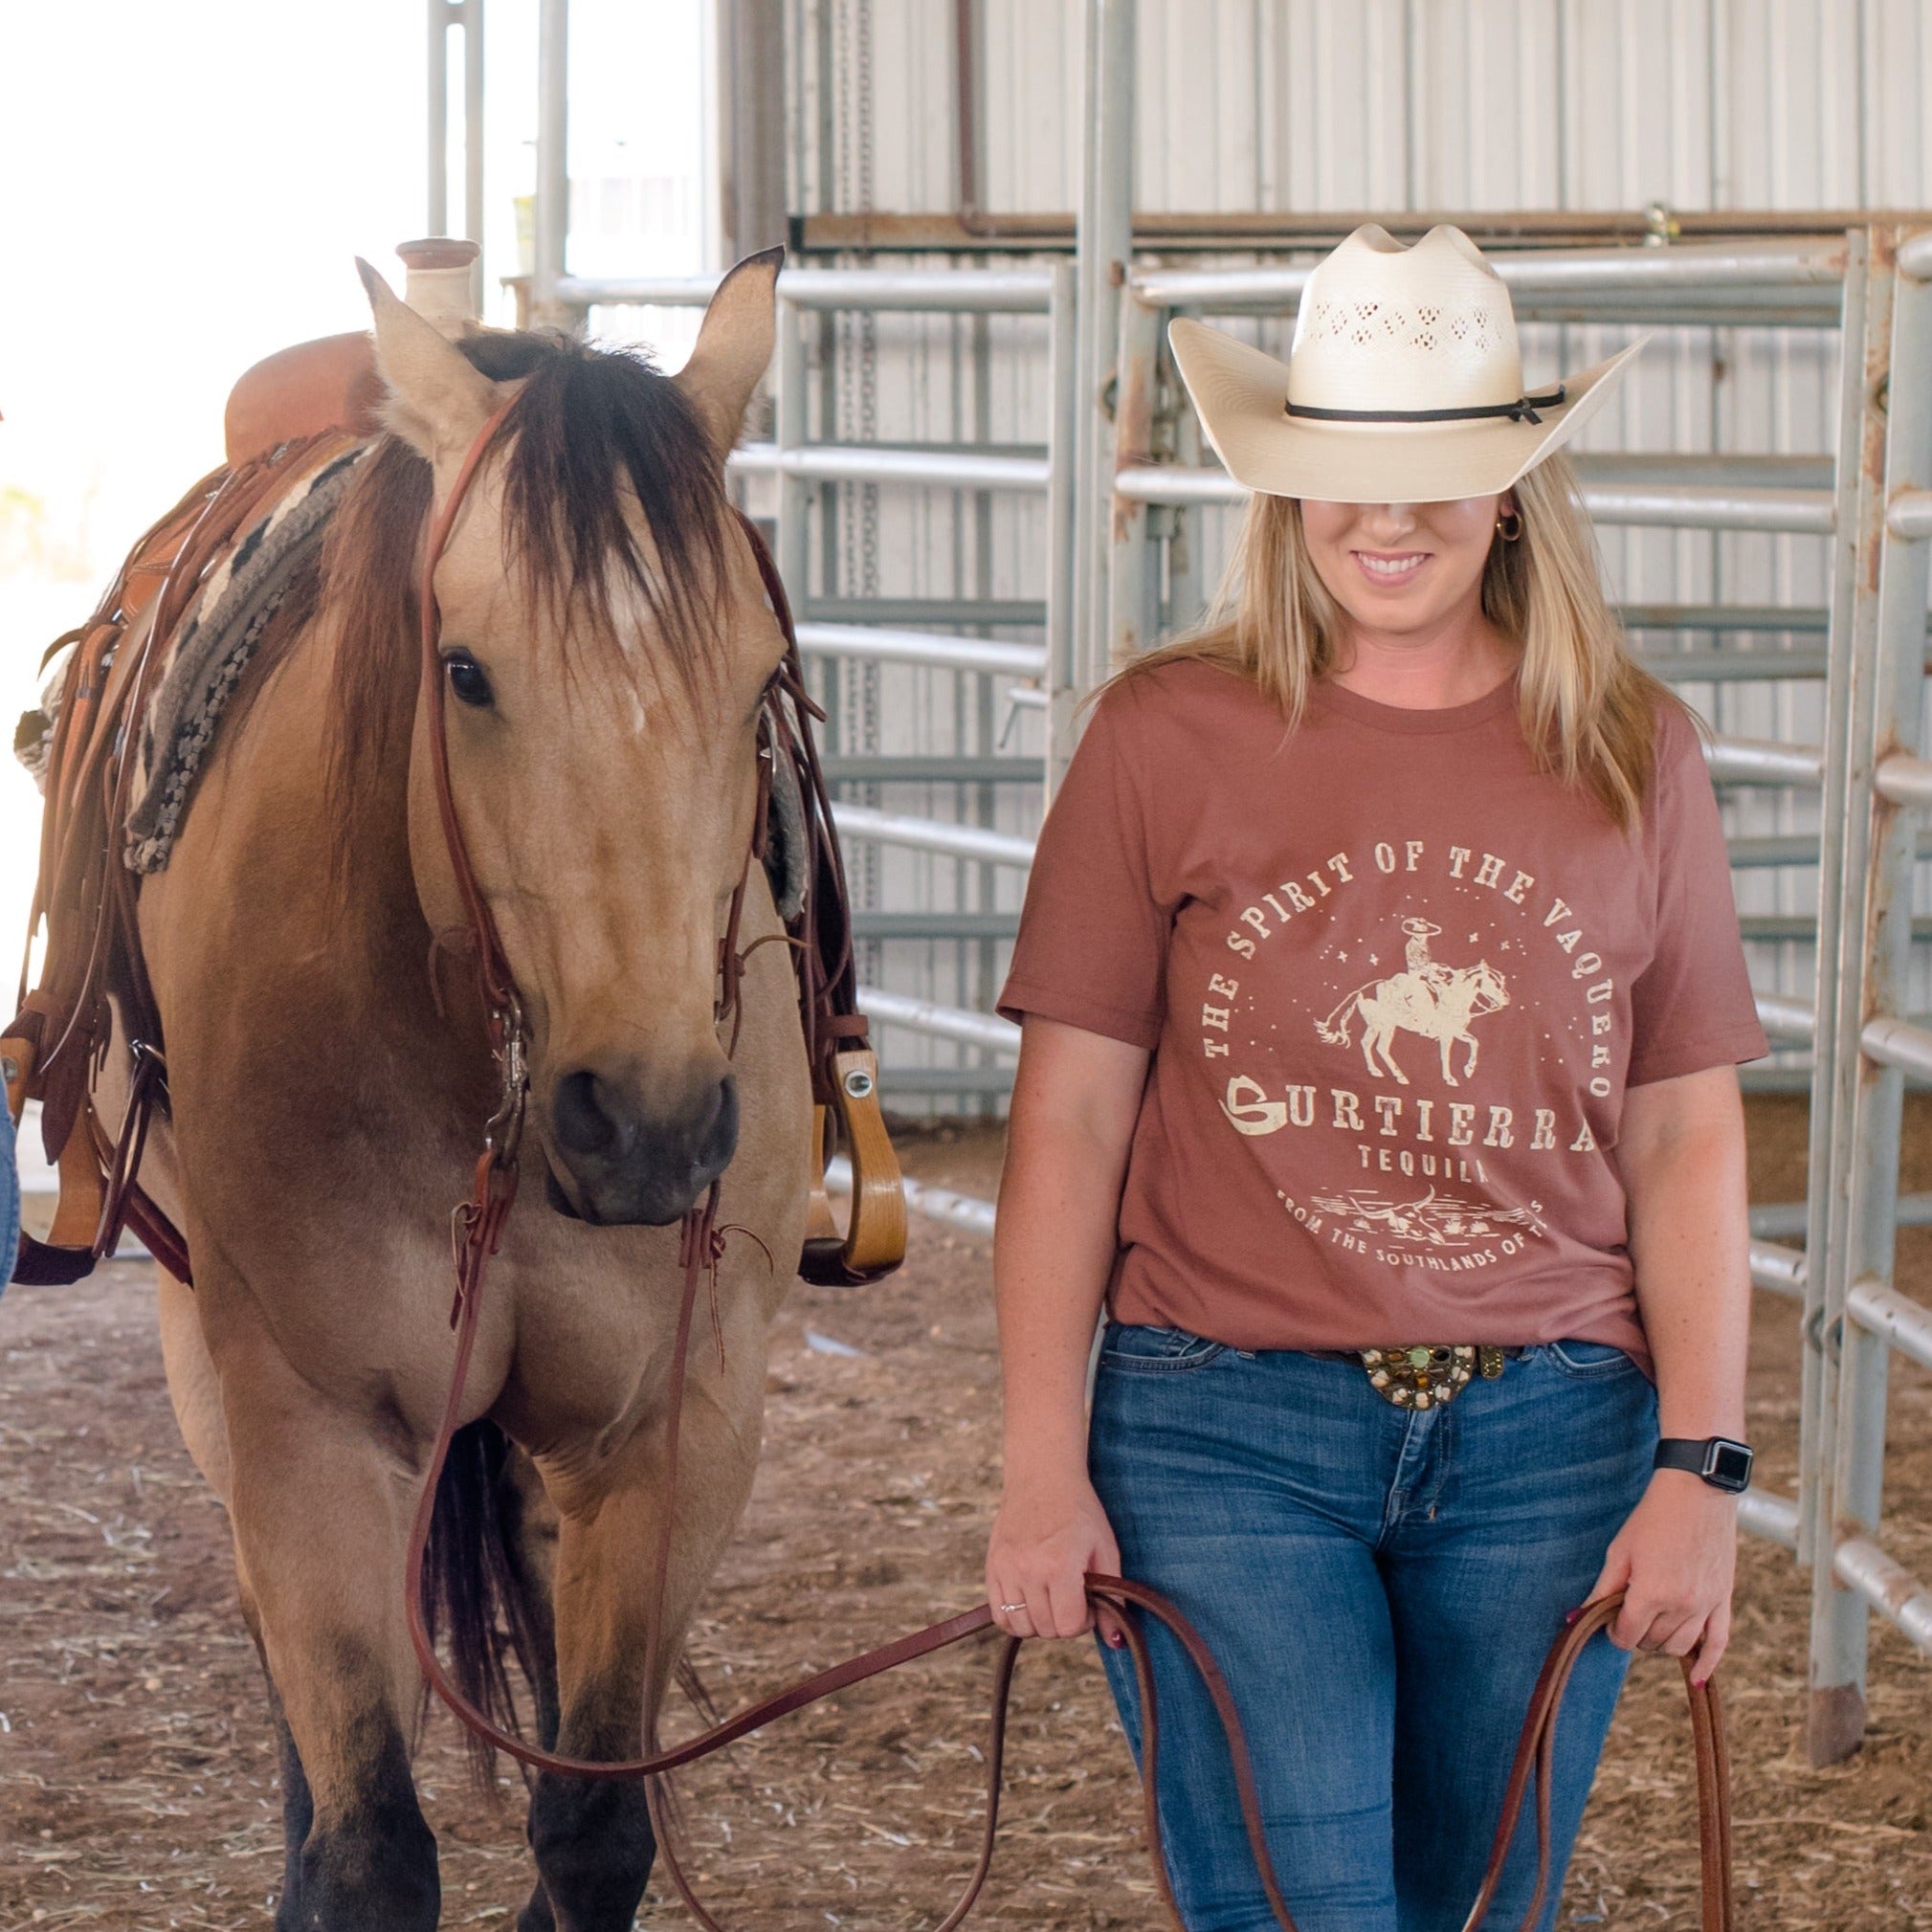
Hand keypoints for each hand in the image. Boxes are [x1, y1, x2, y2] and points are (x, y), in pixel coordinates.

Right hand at [986, 1473, 1121, 1641]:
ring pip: (1022, 1626)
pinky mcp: (992, 1567)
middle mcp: (1028, 1569)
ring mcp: (1006, 1569)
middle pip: (1047, 1629)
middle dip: (1065, 1620)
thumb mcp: (1105, 1549)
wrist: (1042, 1476)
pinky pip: (998, 1614)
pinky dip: (1015, 1617)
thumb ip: (1112, 1596)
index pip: (1070, 1625)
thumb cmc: (1079, 1510)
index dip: (1085, 1620)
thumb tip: (1115, 1643)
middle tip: (1072, 1595)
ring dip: (1040, 1621)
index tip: (1089, 1601)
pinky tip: (1031, 1600)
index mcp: (1059, 1564)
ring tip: (1051, 1596)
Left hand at [1583, 1470, 1737, 1683]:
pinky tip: (1695, 1677)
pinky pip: (1719, 1643)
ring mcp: (1706, 1605)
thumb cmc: (1652, 1519)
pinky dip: (1708, 1663)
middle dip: (1636, 1634)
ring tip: (1651, 1626)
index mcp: (1652, 1593)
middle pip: (1652, 1642)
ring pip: (1680, 1647)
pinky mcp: (1724, 1600)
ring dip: (1661, 1643)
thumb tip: (1575, 1618)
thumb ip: (1603, 1589)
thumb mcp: (1620, 1552)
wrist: (1697, 1494)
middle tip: (1628, 1615)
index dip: (1613, 1632)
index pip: (1627, 1634)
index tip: (1609, 1622)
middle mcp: (1682, 1605)